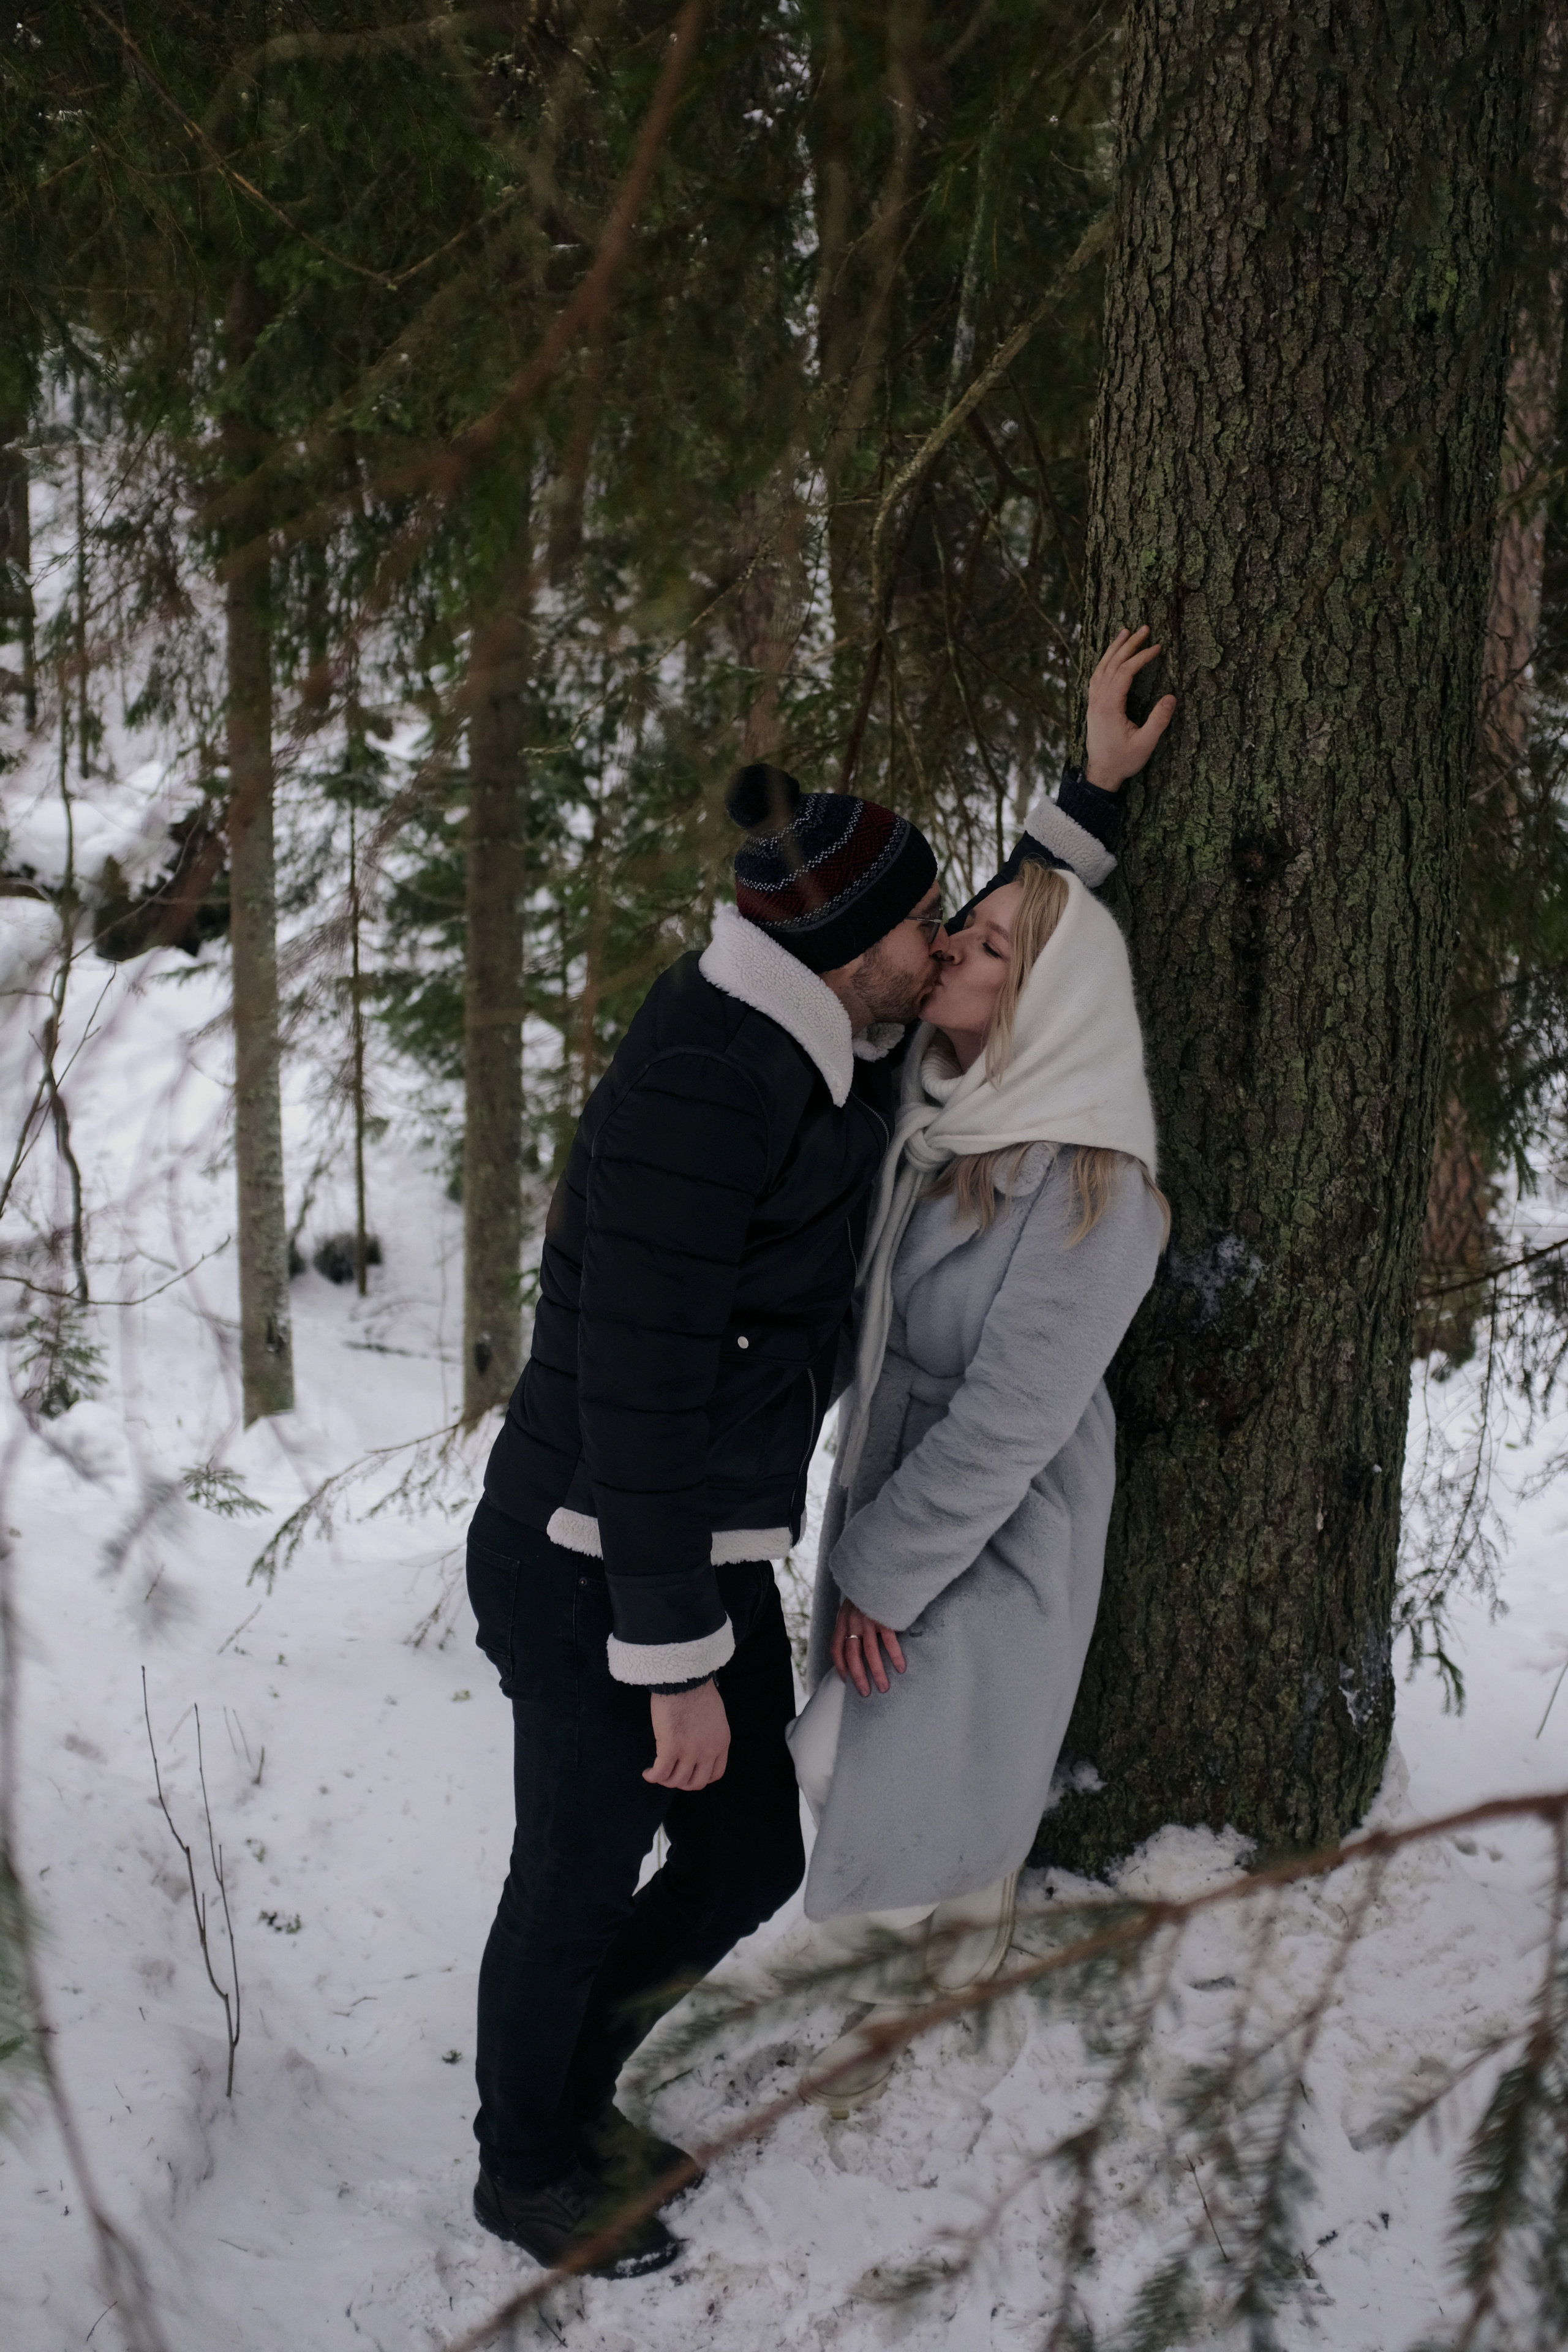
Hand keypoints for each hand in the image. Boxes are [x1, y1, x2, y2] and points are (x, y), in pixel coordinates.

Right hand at [645, 1680, 729, 1788]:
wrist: (685, 1679)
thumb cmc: (696, 1690)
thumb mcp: (715, 1716)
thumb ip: (709, 1733)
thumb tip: (698, 1742)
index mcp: (721, 1742)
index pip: (715, 1774)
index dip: (701, 1778)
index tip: (690, 1774)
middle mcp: (707, 1751)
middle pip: (696, 1782)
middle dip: (682, 1783)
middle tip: (671, 1776)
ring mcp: (690, 1752)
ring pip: (677, 1781)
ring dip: (665, 1781)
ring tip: (657, 1773)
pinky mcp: (670, 1748)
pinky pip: (661, 1773)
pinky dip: (652, 1777)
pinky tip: (647, 1773)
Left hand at [831, 1597, 906, 1697]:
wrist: (879, 1567)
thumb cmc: (868, 1588)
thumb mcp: (853, 1602)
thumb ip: (852, 1619)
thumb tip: (856, 1639)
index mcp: (843, 1619)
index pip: (836, 1647)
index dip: (839, 1665)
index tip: (845, 1679)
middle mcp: (852, 1621)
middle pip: (852, 1655)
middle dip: (859, 1677)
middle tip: (865, 1693)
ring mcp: (868, 1619)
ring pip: (870, 1653)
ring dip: (877, 1673)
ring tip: (884, 1687)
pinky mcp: (884, 1617)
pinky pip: (889, 1642)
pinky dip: (894, 1656)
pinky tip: (900, 1667)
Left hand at [1084, 625, 1176, 789]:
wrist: (1100, 774)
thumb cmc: (1123, 761)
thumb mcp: (1145, 744)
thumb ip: (1158, 721)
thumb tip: (1172, 697)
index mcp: (1109, 706)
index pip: (1125, 672)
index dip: (1142, 657)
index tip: (1158, 646)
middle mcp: (1097, 700)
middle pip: (1112, 664)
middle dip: (1129, 644)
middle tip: (1144, 628)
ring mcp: (1092, 702)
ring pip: (1101, 668)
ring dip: (1114, 649)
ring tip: (1125, 632)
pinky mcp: (1092, 706)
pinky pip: (1096, 677)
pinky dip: (1104, 662)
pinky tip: (1111, 656)